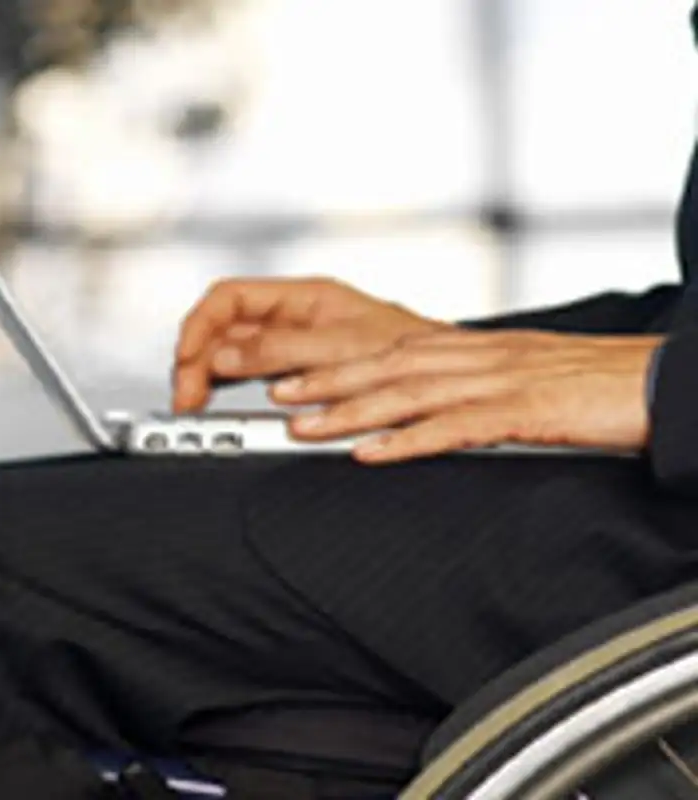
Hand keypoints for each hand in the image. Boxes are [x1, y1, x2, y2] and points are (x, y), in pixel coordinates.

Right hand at [173, 277, 445, 410]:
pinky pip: (253, 378)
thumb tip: (224, 357)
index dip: (199, 326)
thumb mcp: (343, 348)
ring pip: (233, 355)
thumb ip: (282, 350)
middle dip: (197, 358)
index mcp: (303, 297)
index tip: (187, 361)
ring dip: (209, 378)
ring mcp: (296, 348)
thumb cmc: (414, 353)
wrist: (449, 379)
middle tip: (187, 398)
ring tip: (197, 406)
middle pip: (224, 329)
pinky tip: (224, 406)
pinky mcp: (302, 376)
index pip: (228, 298)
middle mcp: (295, 319)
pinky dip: (233, 392)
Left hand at [269, 329, 663, 462]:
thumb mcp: (521, 376)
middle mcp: (475, 357)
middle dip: (324, 382)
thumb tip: (430, 405)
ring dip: (349, 411)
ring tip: (302, 425)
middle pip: (384, 367)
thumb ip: (472, 386)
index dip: (336, 366)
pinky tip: (371, 452)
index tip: (293, 377)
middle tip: (276, 395)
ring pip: (406, 393)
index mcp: (473, 349)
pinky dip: (407, 440)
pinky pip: (453, 427)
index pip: (390, 354)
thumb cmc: (592, 381)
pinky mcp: (522, 410)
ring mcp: (496, 381)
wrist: (657, 379)